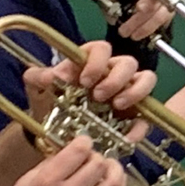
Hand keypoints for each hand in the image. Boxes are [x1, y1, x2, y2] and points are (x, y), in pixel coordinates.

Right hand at [0, 136, 124, 185]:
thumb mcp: (26, 181)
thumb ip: (50, 164)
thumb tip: (70, 151)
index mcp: (46, 182)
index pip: (78, 151)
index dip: (85, 141)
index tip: (85, 141)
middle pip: (98, 165)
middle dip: (98, 156)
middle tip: (95, 157)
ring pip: (111, 185)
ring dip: (114, 172)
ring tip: (111, 168)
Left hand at [22, 41, 157, 144]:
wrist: (52, 133)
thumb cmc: (49, 103)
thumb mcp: (38, 89)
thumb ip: (38, 77)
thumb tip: (51, 75)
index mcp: (91, 62)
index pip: (102, 49)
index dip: (97, 62)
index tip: (85, 81)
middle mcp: (113, 73)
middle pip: (128, 63)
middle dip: (116, 79)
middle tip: (99, 96)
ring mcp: (127, 92)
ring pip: (146, 80)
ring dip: (136, 91)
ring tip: (118, 106)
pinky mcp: (134, 116)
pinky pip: (146, 117)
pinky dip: (140, 126)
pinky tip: (127, 137)